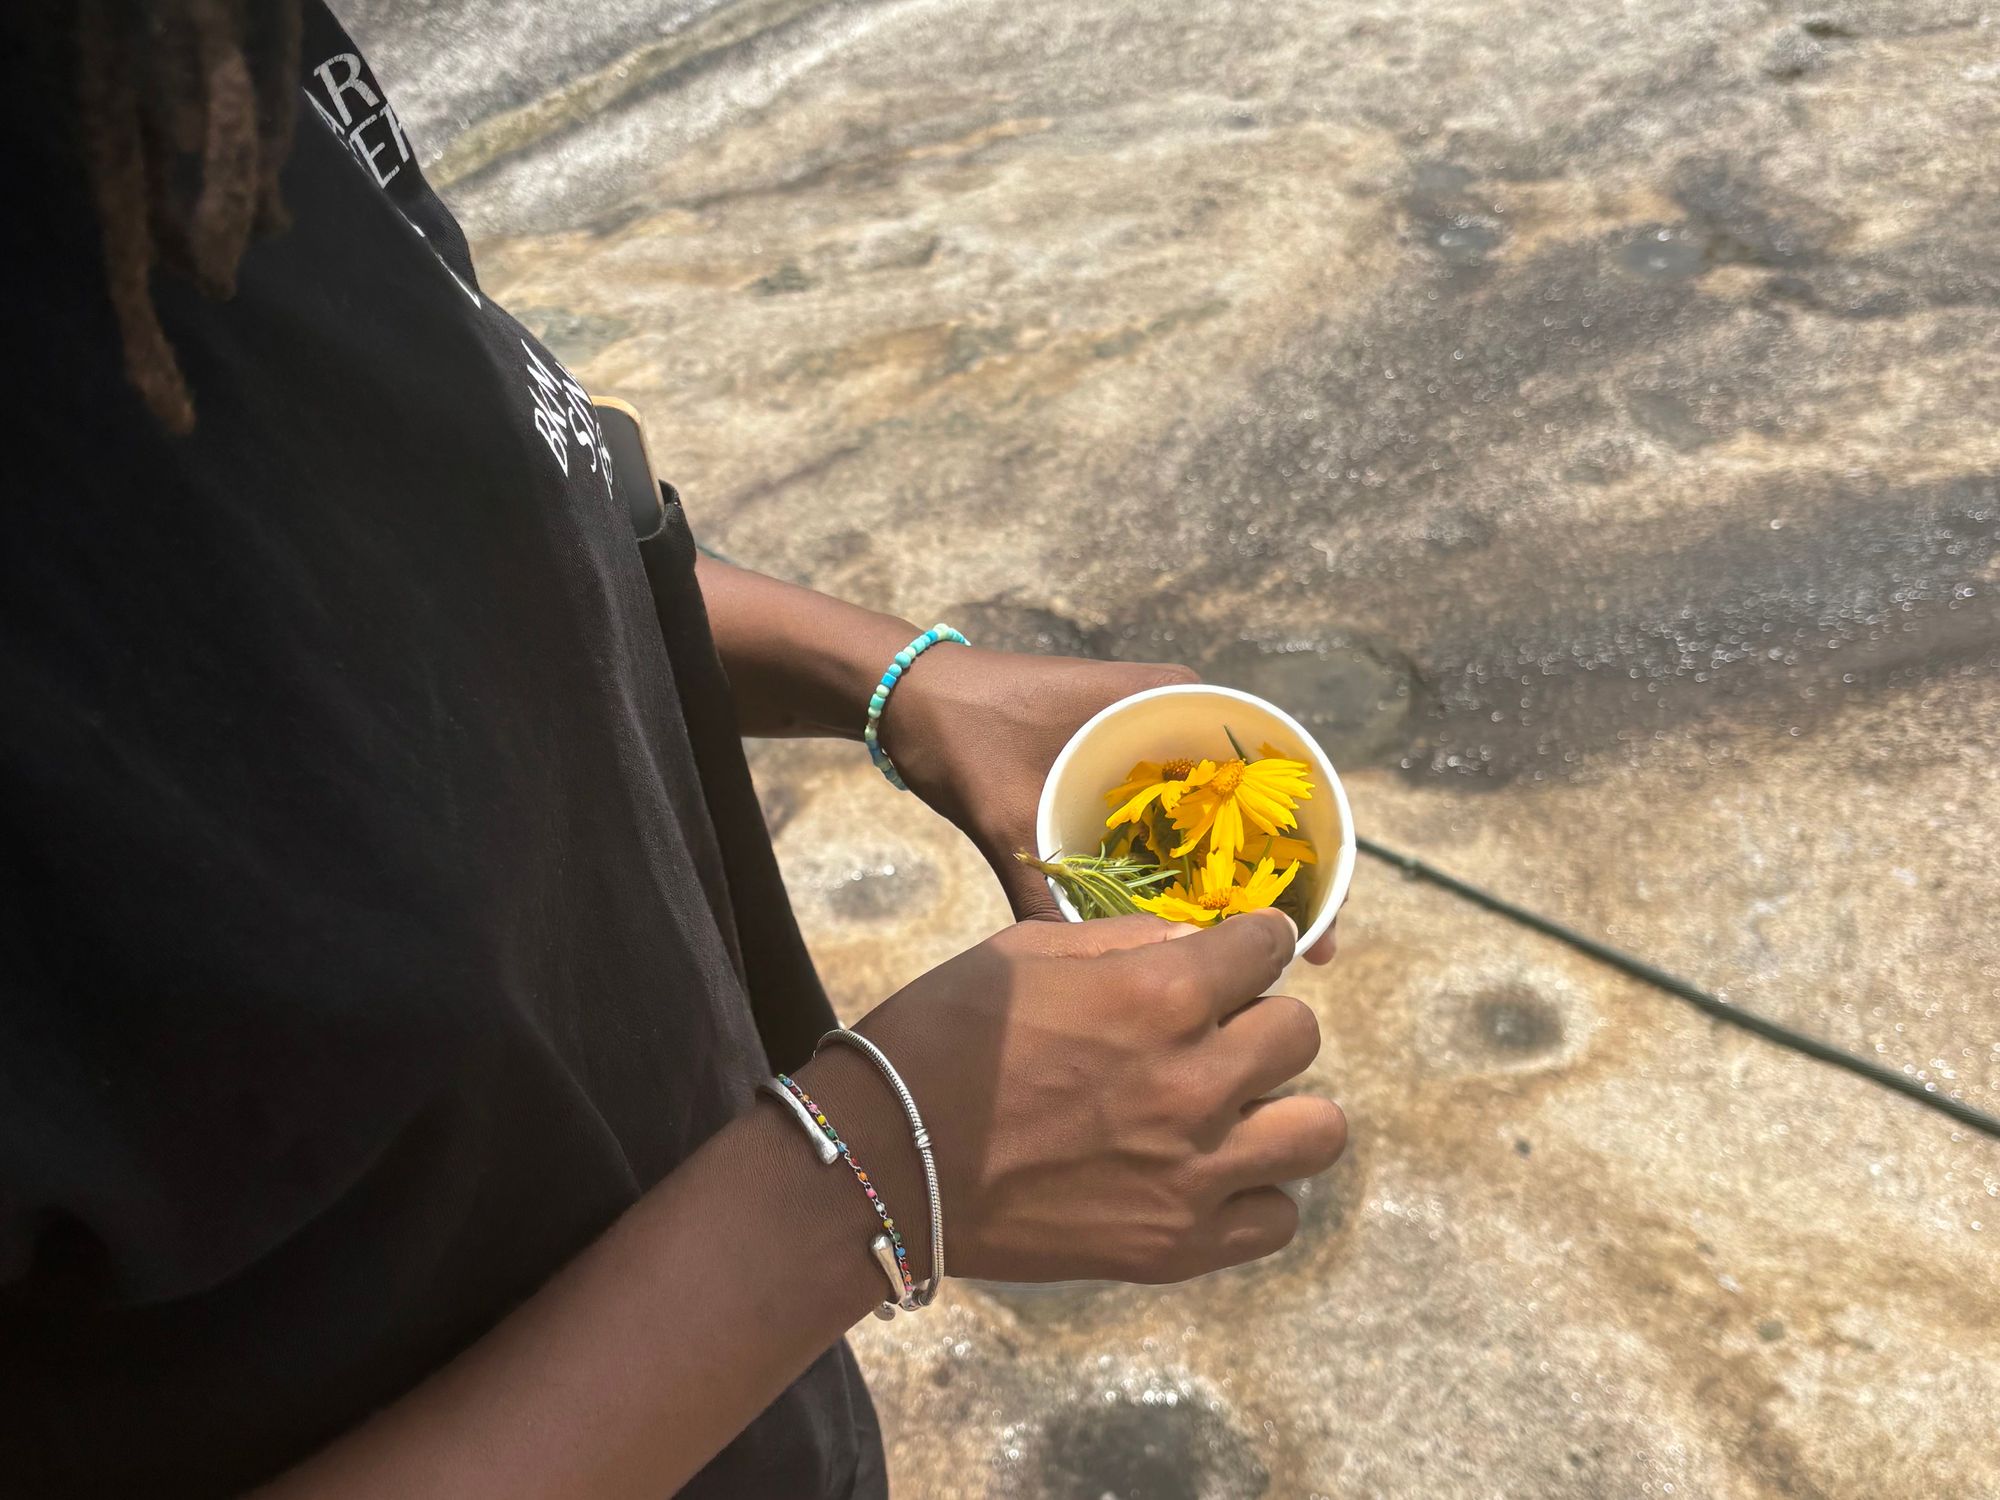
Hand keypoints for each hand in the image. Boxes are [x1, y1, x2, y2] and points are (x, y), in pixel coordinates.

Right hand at [797, 908, 1345, 1283]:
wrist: (883, 1157)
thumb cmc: (942, 1034)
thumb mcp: (1029, 948)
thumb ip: (1129, 942)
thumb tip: (1196, 943)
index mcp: (1162, 993)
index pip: (1269, 946)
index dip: (1253, 943)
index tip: (1238, 954)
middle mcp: (1197, 1080)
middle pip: (1300, 1034)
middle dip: (1261, 1020)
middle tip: (1215, 1034)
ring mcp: (1194, 1172)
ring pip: (1318, 1131)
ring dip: (1281, 1110)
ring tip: (1233, 1111)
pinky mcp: (1177, 1246)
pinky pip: (1278, 1217)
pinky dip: (1255, 1194)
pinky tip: (1210, 1176)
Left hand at [881, 646, 1336, 961]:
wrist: (911, 698)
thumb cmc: (966, 733)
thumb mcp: (1009, 810)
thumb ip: (1042, 887)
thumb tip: (1087, 978)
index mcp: (1174, 700)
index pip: (1276, 777)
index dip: (1310, 855)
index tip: (1316, 924)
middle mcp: (1180, 711)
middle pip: (1262, 804)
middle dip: (1285, 879)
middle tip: (1302, 954)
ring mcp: (1158, 736)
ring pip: (1227, 817)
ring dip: (1244, 877)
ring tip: (1262, 952)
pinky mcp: (1131, 760)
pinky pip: (1186, 818)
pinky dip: (1198, 865)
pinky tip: (1201, 922)